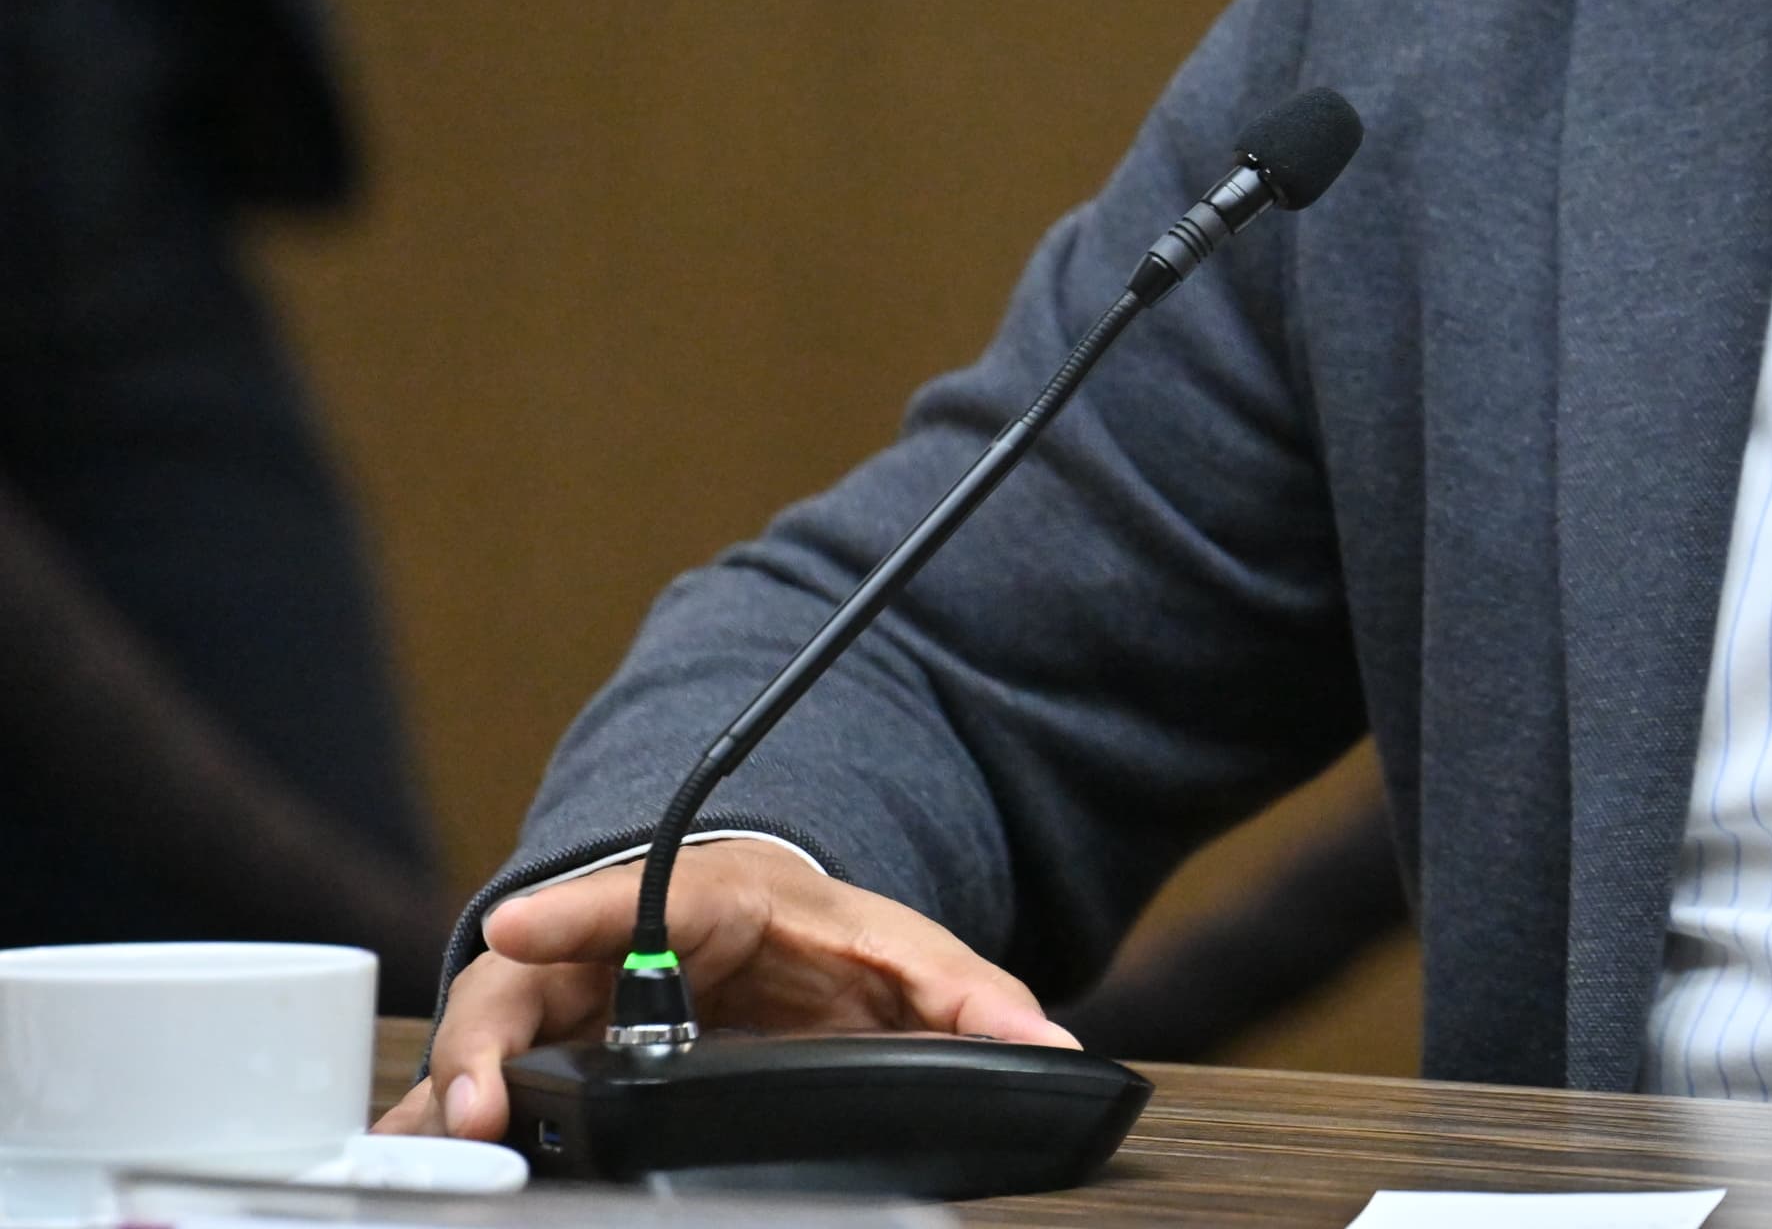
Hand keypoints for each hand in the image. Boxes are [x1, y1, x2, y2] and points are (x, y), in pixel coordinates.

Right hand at [376, 840, 1071, 1139]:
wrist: (778, 931)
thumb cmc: (822, 937)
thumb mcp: (900, 955)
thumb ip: (968, 997)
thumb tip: (1048, 1044)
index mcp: (701, 899)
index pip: (629, 895)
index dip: (572, 913)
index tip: (520, 923)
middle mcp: (617, 945)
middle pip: (528, 980)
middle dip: (489, 1042)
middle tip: (479, 1105)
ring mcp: (573, 999)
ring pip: (490, 1037)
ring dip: (456, 1093)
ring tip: (435, 1151)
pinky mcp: (553, 1052)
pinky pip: (493, 1085)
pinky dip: (457, 1122)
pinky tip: (430, 1168)